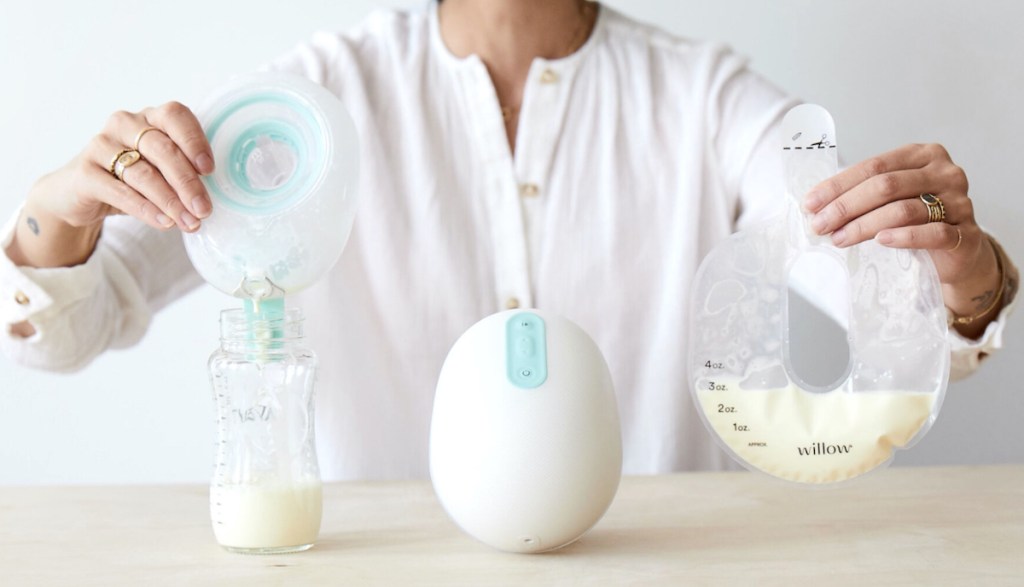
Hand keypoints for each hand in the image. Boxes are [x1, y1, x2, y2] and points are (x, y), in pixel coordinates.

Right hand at [31, 101, 213, 232]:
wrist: (79, 194)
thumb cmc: (131, 180)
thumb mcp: (160, 172)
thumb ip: (183, 174)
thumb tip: (208, 200)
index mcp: (149, 118)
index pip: (175, 116)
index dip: (194, 141)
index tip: (209, 170)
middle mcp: (124, 124)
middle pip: (163, 149)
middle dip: (188, 183)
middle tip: (204, 209)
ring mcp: (101, 144)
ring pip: (143, 173)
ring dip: (170, 201)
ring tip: (189, 222)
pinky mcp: (84, 171)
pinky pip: (120, 191)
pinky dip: (145, 209)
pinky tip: (164, 222)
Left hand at [803, 143, 1002, 336]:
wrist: (960, 253)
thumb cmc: (919, 220)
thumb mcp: (892, 198)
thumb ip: (864, 193)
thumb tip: (815, 205)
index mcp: (923, 156)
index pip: (874, 166)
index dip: (838, 185)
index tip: (810, 204)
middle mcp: (945, 173)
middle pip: (885, 186)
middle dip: (845, 206)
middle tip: (819, 225)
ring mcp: (960, 202)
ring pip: (903, 210)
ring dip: (864, 225)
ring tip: (838, 238)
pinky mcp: (967, 234)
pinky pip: (933, 233)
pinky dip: (904, 237)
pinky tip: (881, 240)